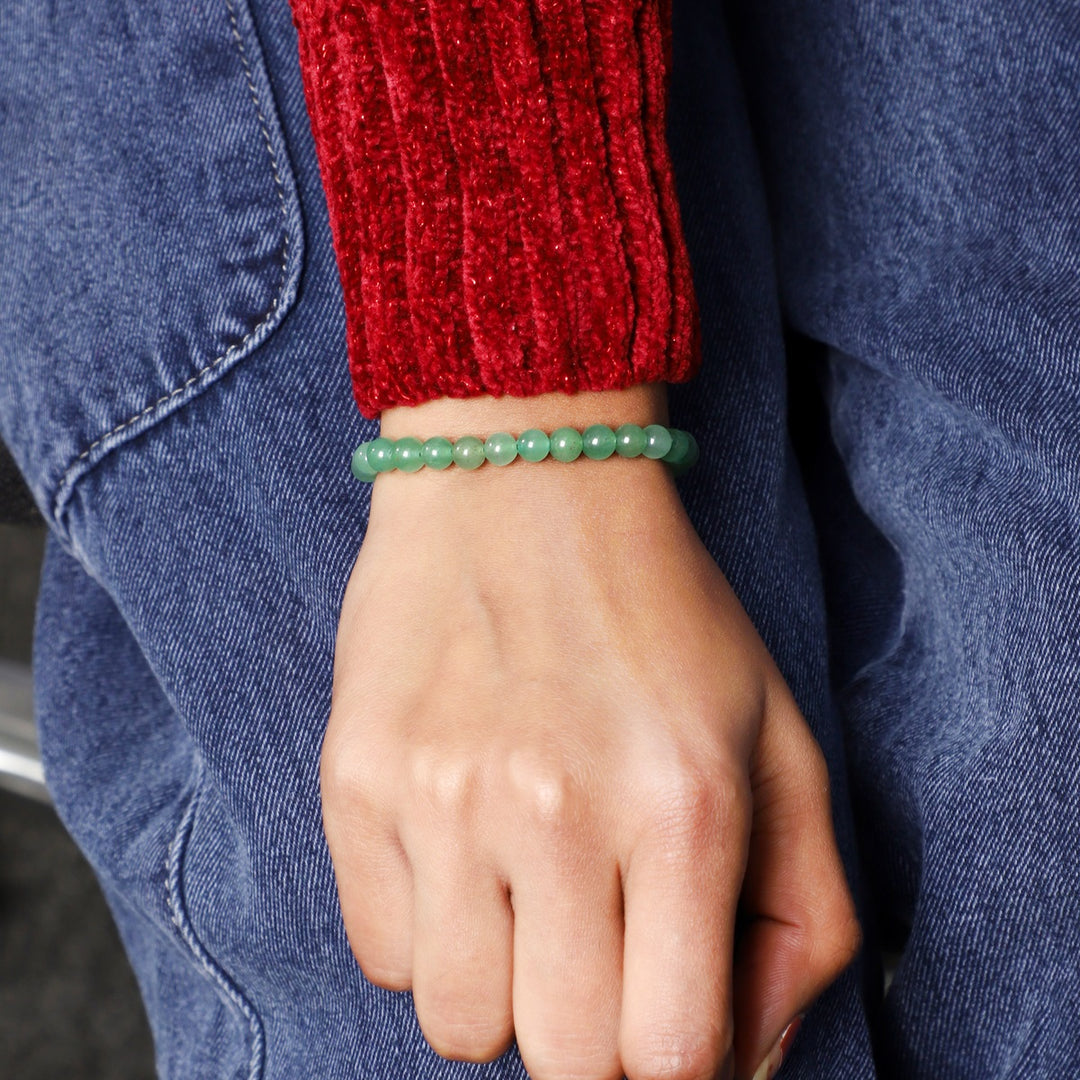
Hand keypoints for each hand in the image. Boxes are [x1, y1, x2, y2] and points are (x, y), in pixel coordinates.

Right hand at [324, 386, 859, 1079]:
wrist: (523, 484)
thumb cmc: (661, 614)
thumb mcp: (779, 742)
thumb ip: (805, 916)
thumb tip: (750, 1062)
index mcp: (683, 809)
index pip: (671, 1056)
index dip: (671, 1056)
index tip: (660, 1006)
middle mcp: (557, 813)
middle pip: (562, 1060)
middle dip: (586, 1029)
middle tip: (592, 945)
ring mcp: (442, 796)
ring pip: (458, 1024)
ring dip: (500, 988)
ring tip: (520, 894)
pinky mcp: (358, 778)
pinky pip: (382, 953)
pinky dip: (427, 936)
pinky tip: (459, 854)